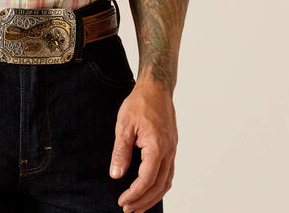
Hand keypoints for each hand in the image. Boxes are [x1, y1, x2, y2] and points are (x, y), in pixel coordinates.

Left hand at [110, 79, 177, 212]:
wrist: (156, 88)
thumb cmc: (139, 103)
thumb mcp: (124, 125)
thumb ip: (121, 152)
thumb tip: (116, 175)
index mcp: (157, 146)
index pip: (147, 179)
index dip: (134, 194)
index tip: (122, 202)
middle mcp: (169, 151)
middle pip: (159, 186)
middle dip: (143, 201)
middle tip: (128, 209)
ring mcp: (172, 150)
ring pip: (166, 182)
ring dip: (152, 197)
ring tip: (137, 206)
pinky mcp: (171, 147)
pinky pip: (168, 173)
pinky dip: (159, 185)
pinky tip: (148, 189)